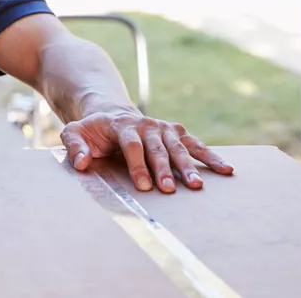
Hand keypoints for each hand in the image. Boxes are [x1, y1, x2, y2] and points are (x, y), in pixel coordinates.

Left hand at [60, 109, 232, 193]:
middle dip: (165, 169)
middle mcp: (146, 124)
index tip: (143, 186)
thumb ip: (74, 146)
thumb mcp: (75, 132)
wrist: (111, 111)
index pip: (132, 145)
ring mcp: (163, 128)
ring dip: (189, 166)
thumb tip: (83, 163)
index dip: (138, 165)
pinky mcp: (175, 132)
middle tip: (171, 189)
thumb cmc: (92, 130)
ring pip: (178, 147)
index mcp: (122, 125)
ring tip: (197, 186)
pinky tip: (225, 169)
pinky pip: (194, 145)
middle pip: (158, 148)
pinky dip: (210, 156)